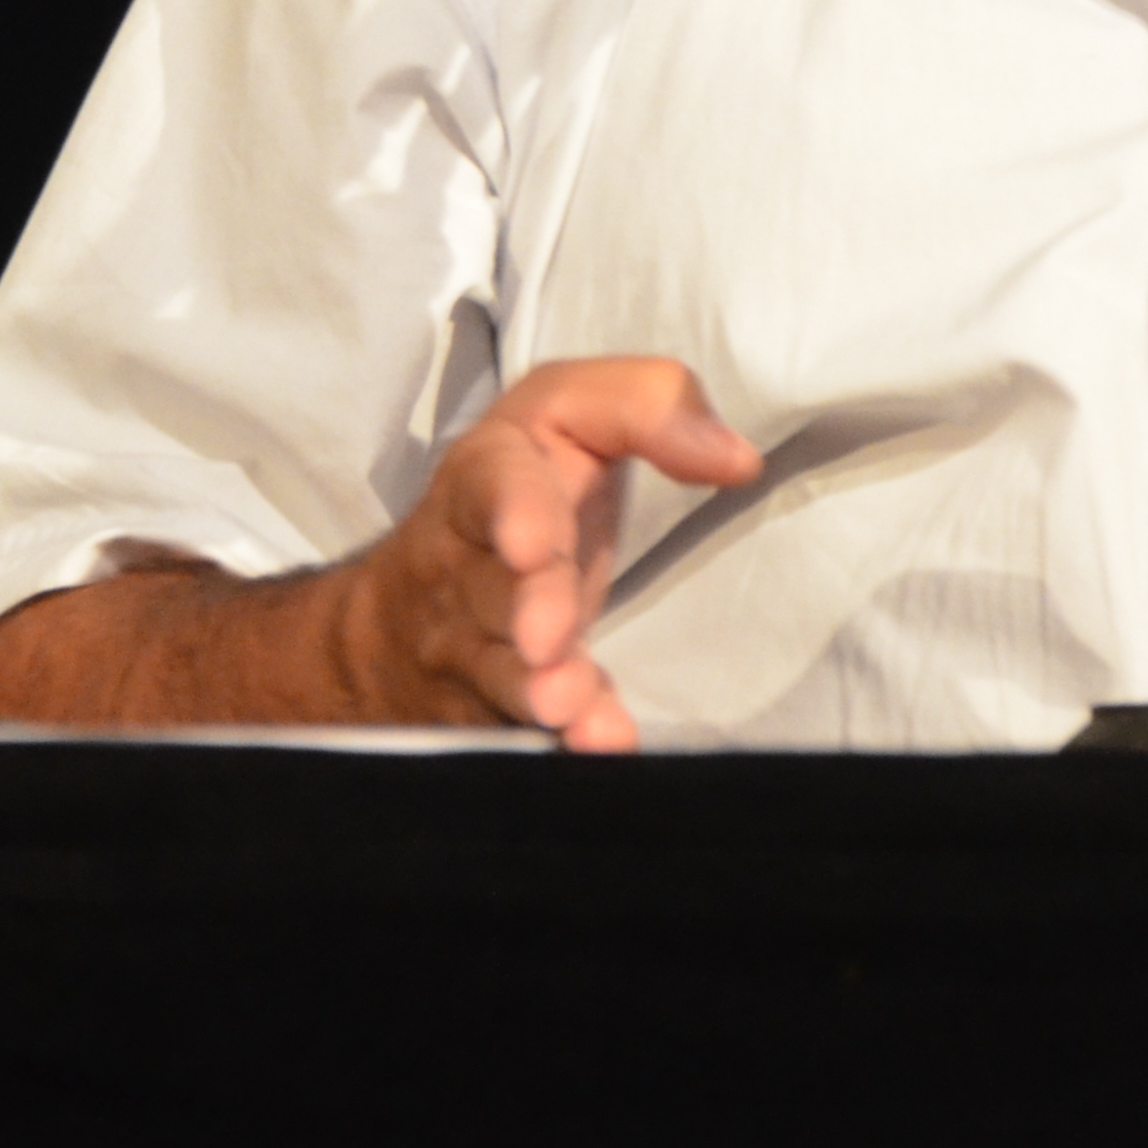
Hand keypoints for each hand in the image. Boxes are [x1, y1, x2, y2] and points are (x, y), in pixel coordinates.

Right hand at [333, 356, 757, 751]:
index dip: (512, 513)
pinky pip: (523, 722)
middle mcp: (466, 558)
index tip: (535, 547)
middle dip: (526, 610)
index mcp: (487, 473)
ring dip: (535, 687)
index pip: (493, 484)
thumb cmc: (522, 487)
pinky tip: (598, 739)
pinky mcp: (492, 700)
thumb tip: (734, 458)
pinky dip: (564, 733)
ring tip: (566, 702)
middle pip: (493, 587)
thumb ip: (650, 408)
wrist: (413, 594)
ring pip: (497, 666)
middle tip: (549, 637)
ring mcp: (469, 639)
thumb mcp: (575, 413)